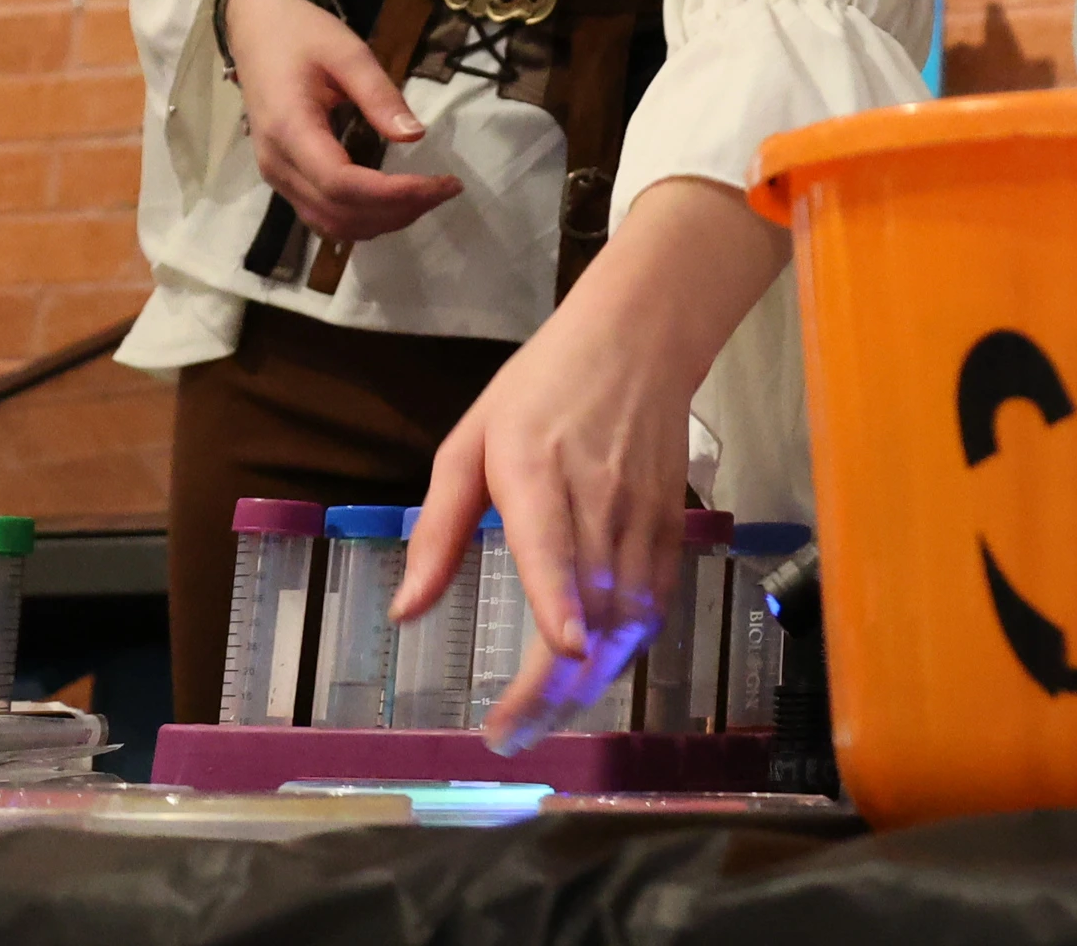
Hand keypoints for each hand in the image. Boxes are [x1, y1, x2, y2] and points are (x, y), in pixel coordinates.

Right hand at [220, 0, 454, 240]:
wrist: (256, 30)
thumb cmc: (302, 35)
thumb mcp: (348, 52)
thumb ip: (380, 94)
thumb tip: (416, 135)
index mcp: (290, 130)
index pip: (343, 184)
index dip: (395, 194)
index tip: (442, 183)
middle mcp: (277, 164)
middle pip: (339, 212)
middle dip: (399, 210)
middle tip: (446, 189)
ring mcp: (275, 176)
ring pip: (329, 223)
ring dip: (382, 221)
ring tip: (427, 196)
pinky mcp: (282, 177)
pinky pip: (320, 216)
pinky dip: (361, 219)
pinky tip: (395, 202)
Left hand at [395, 178, 792, 748]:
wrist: (640, 341)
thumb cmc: (540, 390)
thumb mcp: (469, 443)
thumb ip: (439, 530)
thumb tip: (405, 612)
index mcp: (535, 474)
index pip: (553, 544)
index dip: (560, 600)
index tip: (558, 653)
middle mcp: (596, 499)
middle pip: (590, 603)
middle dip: (556, 682)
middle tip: (513, 735)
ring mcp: (642, 513)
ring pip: (627, 614)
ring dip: (590, 677)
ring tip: (545, 717)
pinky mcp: (671, 523)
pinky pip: (656, 601)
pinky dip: (630, 646)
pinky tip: (597, 672)